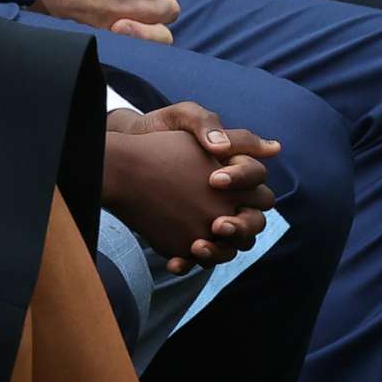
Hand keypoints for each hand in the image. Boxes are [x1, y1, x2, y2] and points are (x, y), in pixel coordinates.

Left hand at [36, 0, 177, 42]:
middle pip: (165, 9)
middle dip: (144, 5)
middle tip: (110, 1)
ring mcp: (126, 19)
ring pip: (159, 35)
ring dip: (144, 33)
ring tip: (117, 28)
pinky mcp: (110, 36)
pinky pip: (134, 50)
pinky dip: (129, 47)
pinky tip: (110, 40)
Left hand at [101, 103, 279, 272]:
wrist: (125, 158)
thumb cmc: (160, 131)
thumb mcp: (181, 118)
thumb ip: (205, 124)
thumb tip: (224, 147)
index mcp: (236, 166)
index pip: (256, 177)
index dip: (242, 179)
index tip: (213, 179)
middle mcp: (231, 197)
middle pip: (255, 218)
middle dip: (242, 225)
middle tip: (219, 224)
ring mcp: (213, 219)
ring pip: (234, 245)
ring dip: (221, 250)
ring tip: (197, 246)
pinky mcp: (191, 236)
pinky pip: (200, 258)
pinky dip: (189, 263)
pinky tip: (174, 262)